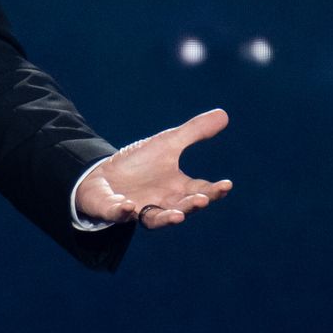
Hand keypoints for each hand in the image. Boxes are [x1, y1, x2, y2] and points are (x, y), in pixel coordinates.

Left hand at [75, 108, 232, 229]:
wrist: (105, 174)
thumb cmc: (140, 163)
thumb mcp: (167, 143)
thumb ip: (194, 132)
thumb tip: (224, 114)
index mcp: (177, 189)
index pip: (200, 191)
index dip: (214, 190)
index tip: (227, 185)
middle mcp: (162, 203)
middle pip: (181, 207)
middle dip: (192, 205)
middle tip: (203, 200)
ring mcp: (139, 209)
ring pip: (155, 219)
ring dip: (167, 218)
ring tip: (178, 216)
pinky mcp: (115, 210)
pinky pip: (119, 214)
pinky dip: (122, 211)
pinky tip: (127, 206)